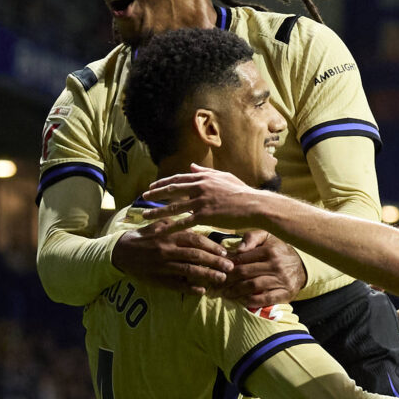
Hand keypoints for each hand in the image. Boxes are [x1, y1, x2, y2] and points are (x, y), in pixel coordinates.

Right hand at [109, 222, 232, 294]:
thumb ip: (179, 225)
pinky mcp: (158, 279)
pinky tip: (202, 291)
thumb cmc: (146, 237)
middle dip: (215, 262)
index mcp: (170, 235)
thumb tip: (198, 225)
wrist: (122, 251)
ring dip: (207, 275)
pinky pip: (176, 285)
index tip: (225, 252)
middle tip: (230, 267)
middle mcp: (167, 250)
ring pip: (189, 271)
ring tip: (221, 279)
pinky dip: (190, 289)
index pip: (195, 240)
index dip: (211, 246)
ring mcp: (163, 265)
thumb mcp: (160, 225)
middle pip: (196, 255)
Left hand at [145, 167, 271, 234]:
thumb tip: (192, 166)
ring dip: (157, 211)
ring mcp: (201, 201)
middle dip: (155, 193)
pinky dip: (170, 227)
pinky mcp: (205, 215)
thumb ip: (207, 173)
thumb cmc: (243, 193)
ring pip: (174, 206)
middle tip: (143, 196)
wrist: (255, 205)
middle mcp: (200, 187)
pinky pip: (183, 222)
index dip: (164, 182)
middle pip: (172, 190)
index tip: (153, 185)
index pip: (179, 179)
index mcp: (204, 178)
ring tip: (145, 215)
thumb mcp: (225, 177)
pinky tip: (160, 231)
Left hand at [221, 231, 304, 308]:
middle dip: (229, 279)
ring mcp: (282, 280)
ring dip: (237, 291)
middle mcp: (276, 265)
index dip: (229, 266)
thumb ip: (251, 238)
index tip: (220, 270)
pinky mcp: (286, 293)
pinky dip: (252, 301)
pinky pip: (266, 299)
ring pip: (253, 286)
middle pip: (245, 273)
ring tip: (227, 293)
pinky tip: (243, 301)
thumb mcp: (267, 237)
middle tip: (219, 284)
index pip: (243, 259)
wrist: (301, 266)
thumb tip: (238, 249)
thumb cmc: (278, 250)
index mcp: (270, 251)